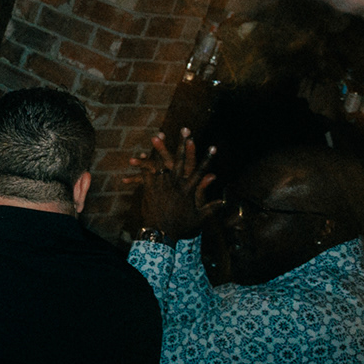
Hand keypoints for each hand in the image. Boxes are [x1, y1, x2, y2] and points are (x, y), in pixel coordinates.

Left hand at [124, 127, 217, 241]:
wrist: (161, 233)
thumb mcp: (198, 217)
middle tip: (185, 130)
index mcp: (188, 190)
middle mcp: (176, 184)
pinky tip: (139, 155)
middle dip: (183, 144)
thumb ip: (210, 207)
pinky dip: (143, 165)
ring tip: (157, 136)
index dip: (207, 158)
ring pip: (161, 162)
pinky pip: (145, 173)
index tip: (213, 146)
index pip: (201, 170)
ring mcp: (162, 185)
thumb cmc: (180, 226)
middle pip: (180, 160)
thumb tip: (224, 201)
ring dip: (159, 149)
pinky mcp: (149, 188)